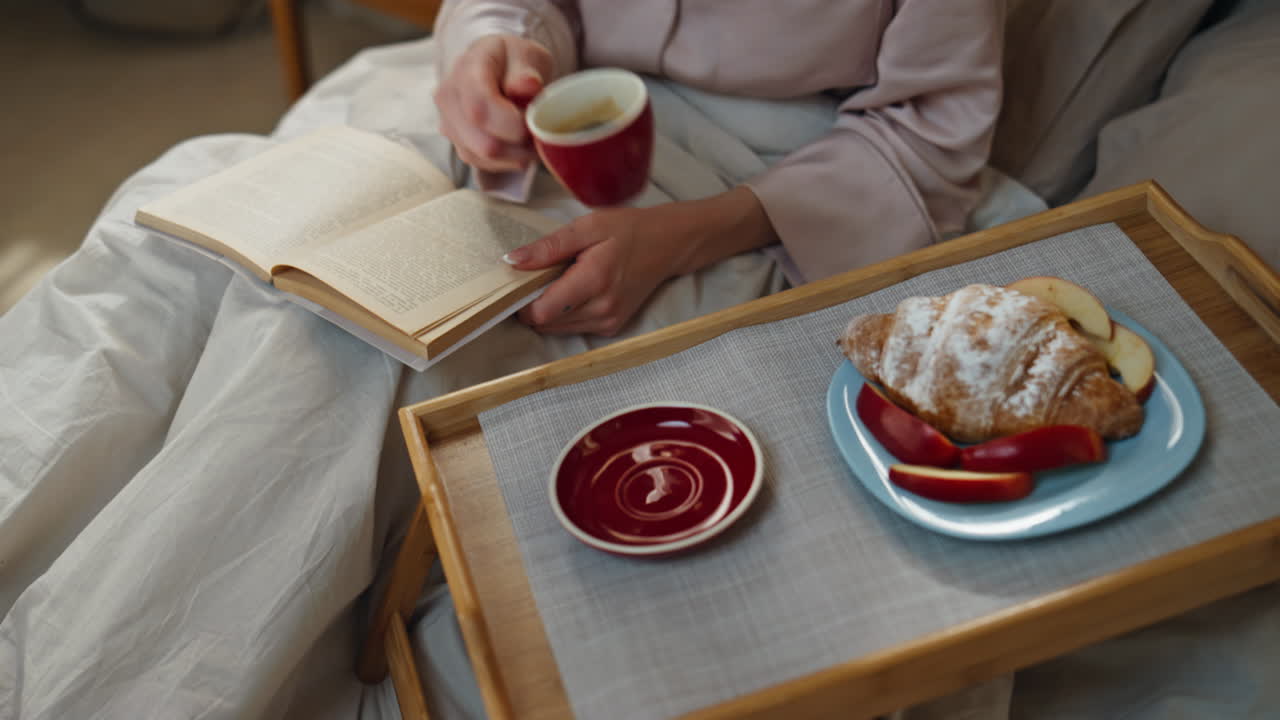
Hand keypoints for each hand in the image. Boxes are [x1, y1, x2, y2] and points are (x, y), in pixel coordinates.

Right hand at [435, 35, 551, 172]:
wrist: (495, 66)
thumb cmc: (514, 61)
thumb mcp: (527, 55)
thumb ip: (527, 70)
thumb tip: (528, 85)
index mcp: (467, 68)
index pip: (480, 106)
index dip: (512, 124)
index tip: (533, 122)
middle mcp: (448, 96)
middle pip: (483, 141)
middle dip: (519, 145)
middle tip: (538, 132)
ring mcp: (448, 122)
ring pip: (483, 157)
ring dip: (515, 155)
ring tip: (529, 136)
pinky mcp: (455, 142)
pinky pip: (482, 164)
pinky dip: (506, 160)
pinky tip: (517, 144)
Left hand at [508, 187, 780, 335]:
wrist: (669, 245)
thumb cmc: (628, 230)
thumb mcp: (588, 227)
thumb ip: (549, 247)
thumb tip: (511, 261)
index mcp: (593, 281)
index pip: (542, 312)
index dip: (521, 302)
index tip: (517, 282)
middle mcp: (602, 309)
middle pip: (546, 324)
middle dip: (532, 305)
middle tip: (535, 277)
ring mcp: (609, 322)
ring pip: (558, 330)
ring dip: (548, 310)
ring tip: (557, 281)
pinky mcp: (612, 327)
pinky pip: (574, 328)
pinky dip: (565, 314)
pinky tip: (573, 290)